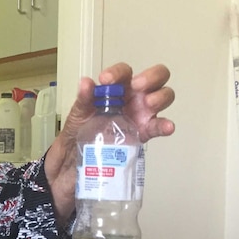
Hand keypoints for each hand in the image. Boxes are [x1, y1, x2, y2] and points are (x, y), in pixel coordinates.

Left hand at [44, 63, 174, 223]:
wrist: (72, 165)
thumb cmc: (76, 135)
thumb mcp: (76, 115)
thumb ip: (83, 100)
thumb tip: (86, 82)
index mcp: (114, 90)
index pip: (124, 72)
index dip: (119, 72)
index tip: (106, 81)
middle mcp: (131, 100)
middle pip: (155, 79)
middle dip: (151, 77)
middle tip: (137, 87)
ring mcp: (140, 117)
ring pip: (162, 98)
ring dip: (160, 97)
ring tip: (148, 104)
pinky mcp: (142, 136)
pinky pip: (158, 128)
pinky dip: (165, 125)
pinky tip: (167, 127)